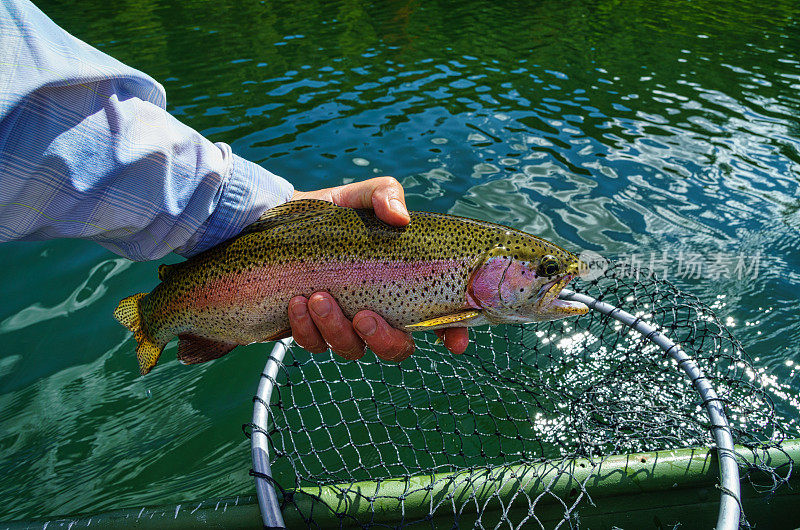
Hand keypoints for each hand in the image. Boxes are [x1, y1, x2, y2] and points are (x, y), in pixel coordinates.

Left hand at [287, 177, 468, 360]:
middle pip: (396, 348)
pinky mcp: (313, 331)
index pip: (438, 319)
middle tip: (363, 316)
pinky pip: (314, 345)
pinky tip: (298, 303)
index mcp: (403, 286)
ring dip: (336, 330)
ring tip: (318, 298)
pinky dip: (307, 329)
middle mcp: (379, 313)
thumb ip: (385, 195)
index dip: (452, 334)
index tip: (454, 342)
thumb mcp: (361, 196)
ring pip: (352, 349)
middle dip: (383, 339)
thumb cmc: (336, 213)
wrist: (283, 222)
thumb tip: (400, 217)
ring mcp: (346, 326)